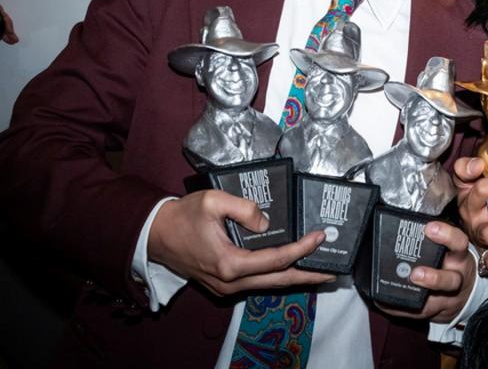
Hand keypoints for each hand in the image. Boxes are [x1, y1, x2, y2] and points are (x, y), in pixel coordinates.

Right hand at [148, 190, 333, 296]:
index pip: (276, 259)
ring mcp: (225, 287)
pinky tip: (291, 268)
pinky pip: (256, 282)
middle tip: (333, 271)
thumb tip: (267, 221)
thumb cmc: (183, 216)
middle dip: (308, 276)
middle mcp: (229, 281)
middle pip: (278, 281)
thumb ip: (245, 208)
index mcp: (229, 263)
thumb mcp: (213, 201)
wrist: (154, 235)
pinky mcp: (222, 285)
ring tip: (319, 271)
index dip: (301, 249)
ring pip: (268, 285)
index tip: (319, 237)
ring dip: (295, 277)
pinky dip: (276, 276)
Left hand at [375, 221, 474, 322]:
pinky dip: (399, 308)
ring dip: (418, 298)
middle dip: (434, 278)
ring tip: (402, 291)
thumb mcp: (450, 249)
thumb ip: (434, 240)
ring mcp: (447, 298)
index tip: (429, 228)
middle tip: (415, 273)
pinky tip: (383, 302)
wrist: (464, 293)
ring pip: (435, 302)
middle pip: (451, 280)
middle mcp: (456, 278)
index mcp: (458, 257)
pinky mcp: (436, 312)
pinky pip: (418, 313)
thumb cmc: (450, 263)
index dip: (446, 236)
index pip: (459, 243)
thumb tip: (402, 224)